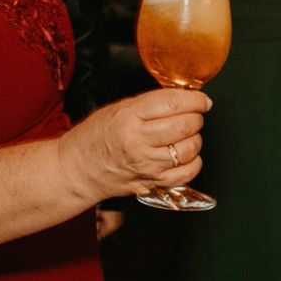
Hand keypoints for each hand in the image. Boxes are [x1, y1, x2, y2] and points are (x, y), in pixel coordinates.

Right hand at [60, 87, 208, 198]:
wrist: (79, 169)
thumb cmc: (95, 137)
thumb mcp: (117, 109)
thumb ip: (149, 104)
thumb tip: (181, 99)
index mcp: (129, 117)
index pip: (172, 103)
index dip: (194, 98)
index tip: (201, 99)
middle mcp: (139, 141)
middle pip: (185, 125)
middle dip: (196, 117)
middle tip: (192, 114)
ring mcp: (148, 164)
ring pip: (190, 148)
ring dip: (194, 138)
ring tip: (185, 134)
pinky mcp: (154, 182)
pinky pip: (188, 172)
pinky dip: (193, 161)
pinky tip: (184, 154)